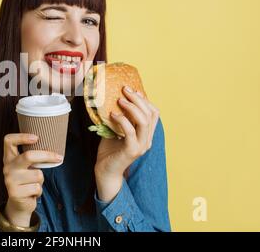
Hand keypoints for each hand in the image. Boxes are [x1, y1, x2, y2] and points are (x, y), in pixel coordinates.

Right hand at [2, 133, 61, 226]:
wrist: (19, 204)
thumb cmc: (26, 181)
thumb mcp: (25, 167)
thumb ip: (32, 157)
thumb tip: (53, 148)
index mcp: (9, 158)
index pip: (9, 141)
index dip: (21, 136)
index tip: (36, 137)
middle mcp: (7, 167)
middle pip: (28, 156)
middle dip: (47, 156)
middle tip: (59, 157)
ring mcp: (10, 180)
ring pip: (37, 174)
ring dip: (41, 180)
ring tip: (34, 184)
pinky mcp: (15, 193)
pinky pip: (37, 188)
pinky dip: (39, 191)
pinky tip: (32, 193)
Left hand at [94, 86, 159, 200]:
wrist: (105, 170)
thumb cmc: (110, 150)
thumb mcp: (116, 129)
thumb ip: (120, 117)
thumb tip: (114, 98)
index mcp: (146, 134)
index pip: (153, 112)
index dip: (144, 99)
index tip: (132, 90)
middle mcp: (147, 139)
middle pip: (150, 113)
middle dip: (138, 99)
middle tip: (125, 89)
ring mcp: (141, 146)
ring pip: (144, 121)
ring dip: (132, 107)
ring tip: (119, 100)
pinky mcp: (131, 150)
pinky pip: (130, 131)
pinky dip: (122, 120)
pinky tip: (112, 114)